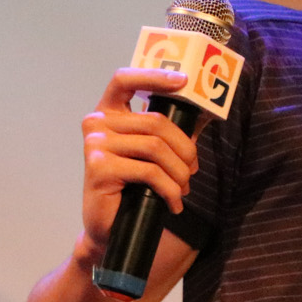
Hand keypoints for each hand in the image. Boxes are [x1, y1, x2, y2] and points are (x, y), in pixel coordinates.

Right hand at [78, 68, 196, 252]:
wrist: (110, 226)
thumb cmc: (133, 186)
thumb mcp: (154, 153)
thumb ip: (172, 130)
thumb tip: (206, 112)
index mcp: (108, 112)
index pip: (124, 79)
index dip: (154, 75)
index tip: (184, 81)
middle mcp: (96, 123)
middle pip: (155, 122)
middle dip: (184, 149)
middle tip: (193, 171)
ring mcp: (95, 144)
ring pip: (156, 148)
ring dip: (179, 173)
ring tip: (183, 189)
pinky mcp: (99, 167)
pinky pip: (149, 171)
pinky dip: (169, 189)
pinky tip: (173, 203)